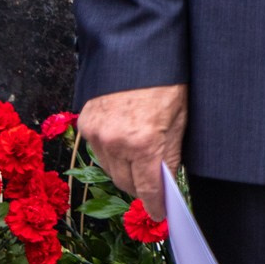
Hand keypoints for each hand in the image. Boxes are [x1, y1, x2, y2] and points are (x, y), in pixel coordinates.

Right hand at [78, 83, 186, 220]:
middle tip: (153, 184)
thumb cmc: (165, 80)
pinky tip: (124, 143)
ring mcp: (96, 133)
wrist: (136, 49)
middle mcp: (114, 142)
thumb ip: (170, 153)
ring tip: (140, 160)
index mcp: (143, 142)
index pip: (147, 187)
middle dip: (140, 186)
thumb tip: (166, 179)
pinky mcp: (85, 123)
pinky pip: (98, 151)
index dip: (155, 204)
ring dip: (124, 170)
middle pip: (125, 182)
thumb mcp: (179, 118)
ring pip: (109, 169)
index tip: (160, 214)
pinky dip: (111, 152)